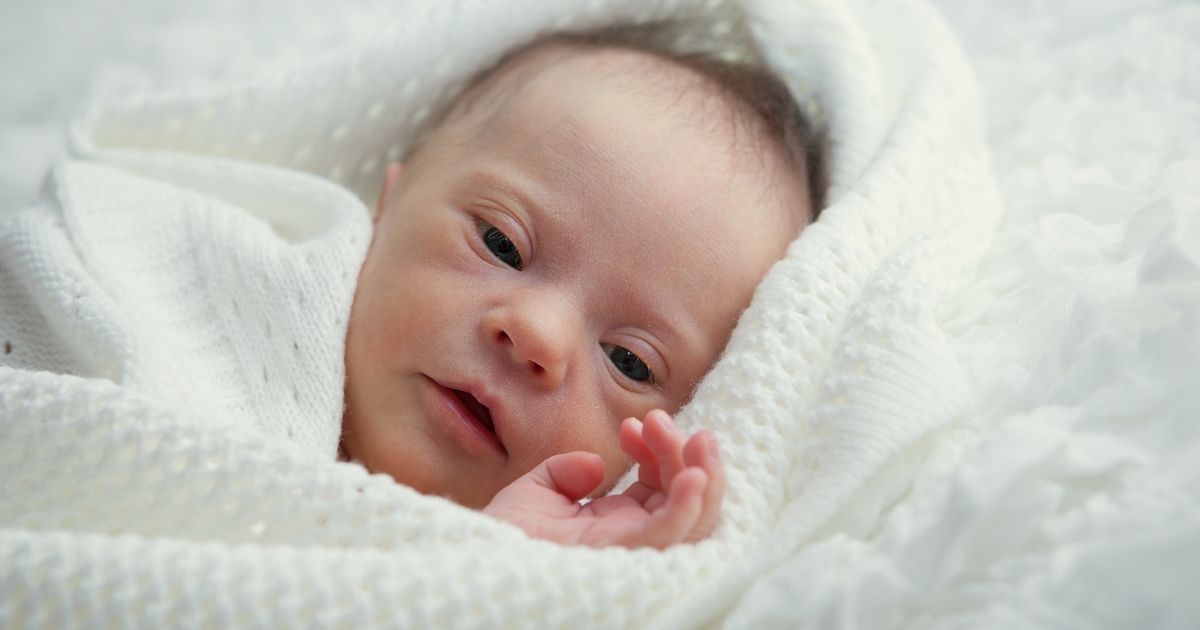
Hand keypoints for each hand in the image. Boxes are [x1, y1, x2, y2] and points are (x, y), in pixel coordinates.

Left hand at [482, 409, 724, 548]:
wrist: (479, 564)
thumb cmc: (501, 540)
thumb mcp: (533, 493)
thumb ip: (563, 472)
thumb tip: (593, 465)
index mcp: (615, 525)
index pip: (659, 485)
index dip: (657, 449)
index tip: (632, 424)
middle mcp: (631, 540)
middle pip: (686, 498)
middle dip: (687, 453)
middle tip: (662, 419)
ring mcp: (632, 551)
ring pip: (694, 518)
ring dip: (704, 474)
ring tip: (701, 438)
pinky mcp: (622, 558)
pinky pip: (670, 535)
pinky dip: (688, 505)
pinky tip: (692, 475)